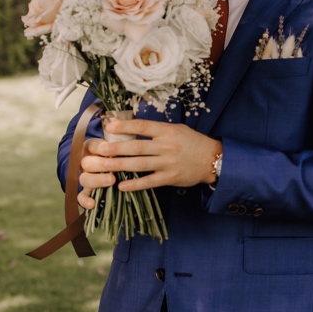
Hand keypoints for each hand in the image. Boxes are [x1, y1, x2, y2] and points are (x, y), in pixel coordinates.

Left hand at [76, 118, 221, 206]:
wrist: (212, 159)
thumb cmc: (192, 142)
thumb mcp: (177, 129)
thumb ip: (157, 130)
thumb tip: (133, 128)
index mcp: (167, 131)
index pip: (142, 127)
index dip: (124, 126)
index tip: (109, 126)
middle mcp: (166, 146)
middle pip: (136, 147)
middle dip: (116, 148)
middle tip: (99, 149)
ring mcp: (168, 163)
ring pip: (139, 164)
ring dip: (120, 165)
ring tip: (104, 165)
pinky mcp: (170, 178)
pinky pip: (149, 182)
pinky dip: (135, 184)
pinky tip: (121, 186)